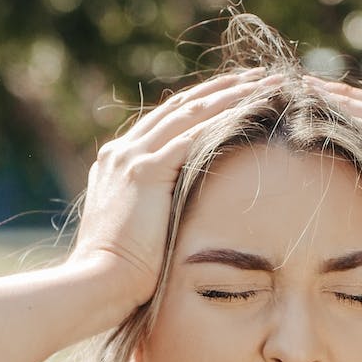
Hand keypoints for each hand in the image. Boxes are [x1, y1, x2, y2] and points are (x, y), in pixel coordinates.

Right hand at [68, 69, 278, 306]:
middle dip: (220, 89)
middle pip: (179, 107)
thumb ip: (154, 213)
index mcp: (117, 163)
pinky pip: (192, 134)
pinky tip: (252, 109)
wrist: (97, 285)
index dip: (201, 106)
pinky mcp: (145, 171)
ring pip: (189, 113)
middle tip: (256, 77)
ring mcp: (131, 158)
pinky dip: (224, 117)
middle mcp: (122, 152)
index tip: (233, 97)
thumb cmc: (119, 276)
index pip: (165, 123)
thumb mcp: (136, 234)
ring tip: (264, 84)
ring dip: (230, 95)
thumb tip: (181, 219)